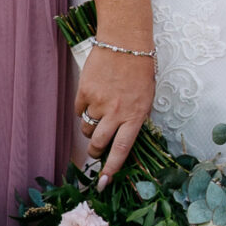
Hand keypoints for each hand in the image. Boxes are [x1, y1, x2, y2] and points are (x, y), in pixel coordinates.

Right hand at [75, 46, 155, 184]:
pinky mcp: (84, 91)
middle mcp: (116, 112)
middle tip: (94, 149)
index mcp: (135, 116)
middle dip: (94, 151)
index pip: (121, 150)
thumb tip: (120, 140)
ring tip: (99, 112)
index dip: (111, 169)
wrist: (125, 42)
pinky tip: (93, 95)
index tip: (103, 183)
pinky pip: (79, 110)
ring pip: (87, 128)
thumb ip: (134, 119)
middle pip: (98, 144)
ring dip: (90, 127)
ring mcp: (98, 102)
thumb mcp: (146, 98)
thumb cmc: (140, 70)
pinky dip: (83, 108)